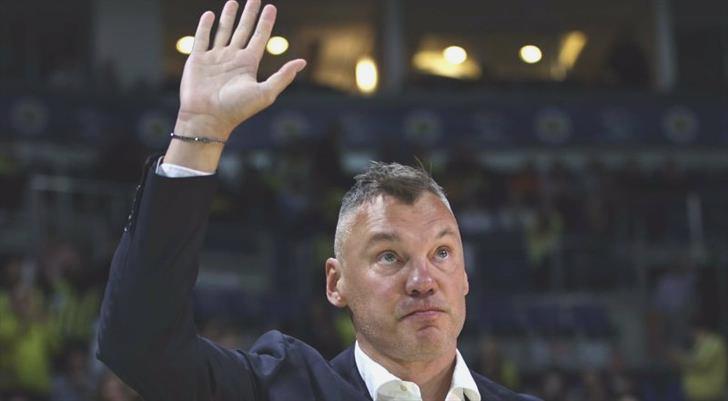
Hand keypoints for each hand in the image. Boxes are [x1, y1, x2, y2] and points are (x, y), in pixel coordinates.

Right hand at [176, 0, 305, 139]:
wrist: (208, 118)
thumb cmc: (237, 109)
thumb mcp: (265, 92)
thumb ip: (283, 76)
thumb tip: (303, 62)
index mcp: (248, 64)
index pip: (259, 37)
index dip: (265, 22)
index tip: (271, 7)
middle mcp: (232, 59)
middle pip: (243, 31)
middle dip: (249, 15)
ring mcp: (214, 59)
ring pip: (223, 32)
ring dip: (228, 17)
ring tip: (234, 2)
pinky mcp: (197, 60)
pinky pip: (202, 39)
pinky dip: (205, 26)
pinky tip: (209, 14)